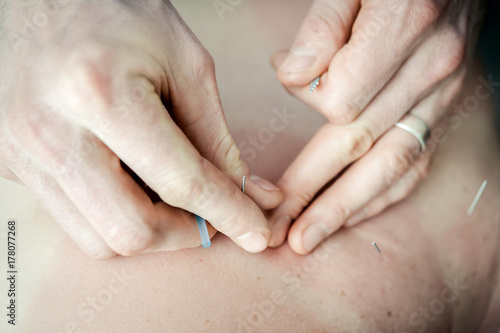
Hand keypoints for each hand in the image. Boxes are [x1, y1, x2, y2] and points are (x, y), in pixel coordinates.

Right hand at [0, 0, 281, 257]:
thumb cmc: (121, 14)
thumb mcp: (185, 65)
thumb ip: (216, 140)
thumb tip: (252, 196)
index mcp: (98, 93)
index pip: (180, 182)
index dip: (229, 214)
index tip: (256, 232)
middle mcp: (49, 130)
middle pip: (131, 231)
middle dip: (184, 235)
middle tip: (211, 217)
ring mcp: (20, 151)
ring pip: (99, 238)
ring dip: (150, 231)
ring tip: (174, 200)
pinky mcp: (11, 161)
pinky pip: (74, 216)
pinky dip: (116, 214)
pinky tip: (135, 184)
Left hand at [269, 0, 483, 252]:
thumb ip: (321, 27)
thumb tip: (290, 75)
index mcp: (404, 28)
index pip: (340, 98)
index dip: (305, 98)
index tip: (288, 80)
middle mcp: (430, 69)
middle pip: (359, 145)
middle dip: (313, 192)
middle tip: (278, 229)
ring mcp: (443, 94)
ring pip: (390, 166)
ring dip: (345, 208)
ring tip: (309, 237)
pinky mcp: (445, 108)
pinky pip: (416, 162)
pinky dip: (383, 195)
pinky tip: (355, 215)